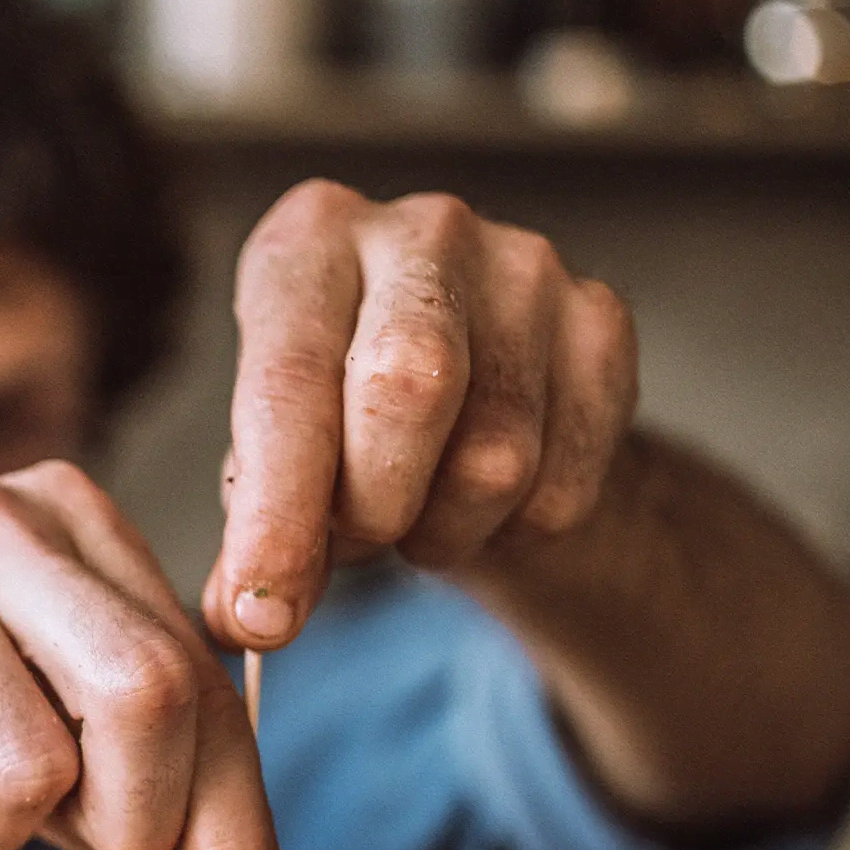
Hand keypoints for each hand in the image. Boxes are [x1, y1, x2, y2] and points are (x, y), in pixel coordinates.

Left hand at [208, 181, 640, 649]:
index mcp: (310, 241)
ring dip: (441, 531)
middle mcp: (422, 231)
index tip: (262, 612)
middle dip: (371, 508)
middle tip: (353, 545)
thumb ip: (256, 528)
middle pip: (407, 391)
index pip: (287, 381)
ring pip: (495, 457)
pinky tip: (483, 503)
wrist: (467, 388)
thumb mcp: (273, 453)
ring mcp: (527, 267)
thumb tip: (246, 618)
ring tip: (414, 515)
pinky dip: (512, 533)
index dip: (275, 510)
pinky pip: (564, 487)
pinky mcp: (602, 322)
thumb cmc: (340, 415)